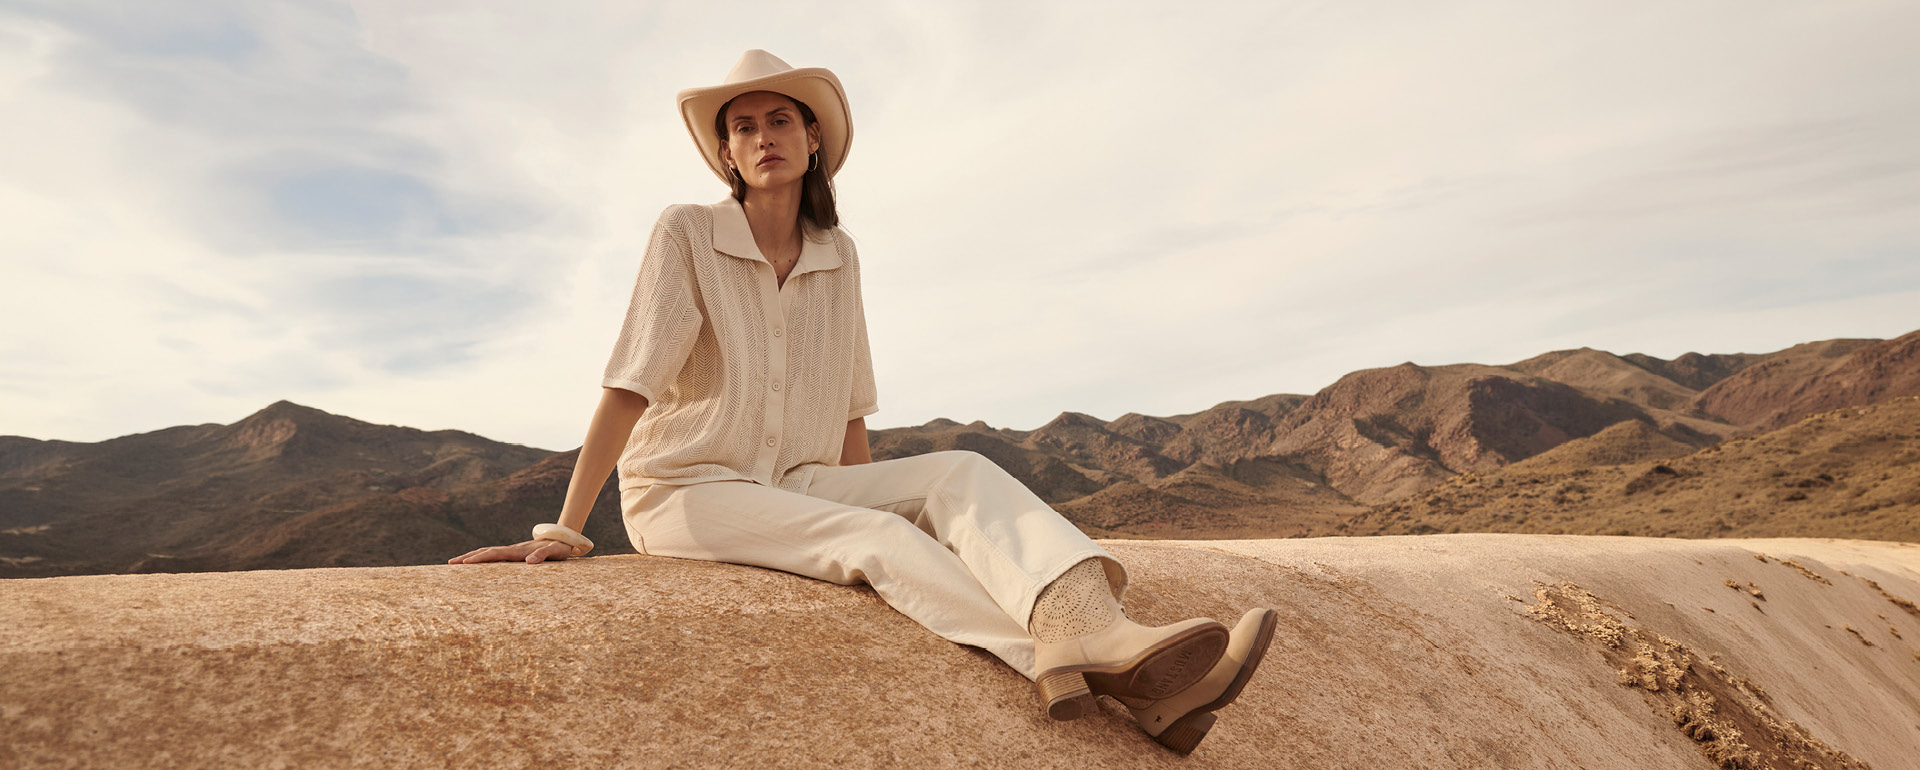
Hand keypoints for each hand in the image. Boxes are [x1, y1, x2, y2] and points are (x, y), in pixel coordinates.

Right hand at [447, 539, 579, 564]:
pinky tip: (476, 564)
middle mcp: (513, 549)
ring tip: (456, 563)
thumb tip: (529, 562)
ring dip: (472, 556)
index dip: (479, 558)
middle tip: (450, 564)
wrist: (565, 536)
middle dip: (468, 557)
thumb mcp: (556, 552)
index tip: (464, 563)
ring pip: (488, 552)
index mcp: (519, 550)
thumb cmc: (561, 546)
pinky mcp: (515, 553)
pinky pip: (495, 556)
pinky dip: (482, 558)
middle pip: (486, 551)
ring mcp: (513, 550)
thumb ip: (543, 555)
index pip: (495, 554)